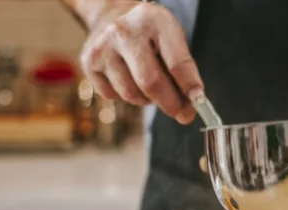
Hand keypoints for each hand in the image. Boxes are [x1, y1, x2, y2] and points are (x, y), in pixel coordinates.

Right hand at [80, 1, 202, 123]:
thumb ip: (183, 71)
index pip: (176, 61)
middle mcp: (124, 31)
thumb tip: (189, 108)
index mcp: (154, 21)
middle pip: (150, 82)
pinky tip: (129, 80)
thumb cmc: (151, 36)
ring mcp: (103, 46)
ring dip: (147, 100)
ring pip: (131, 94)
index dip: (189, 86)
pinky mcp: (89, 62)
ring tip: (151, 86)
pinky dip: (127, 96)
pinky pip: (113, 96)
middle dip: (170, 104)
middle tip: (183, 113)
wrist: (113, 17)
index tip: (198, 102)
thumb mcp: (172, 41)